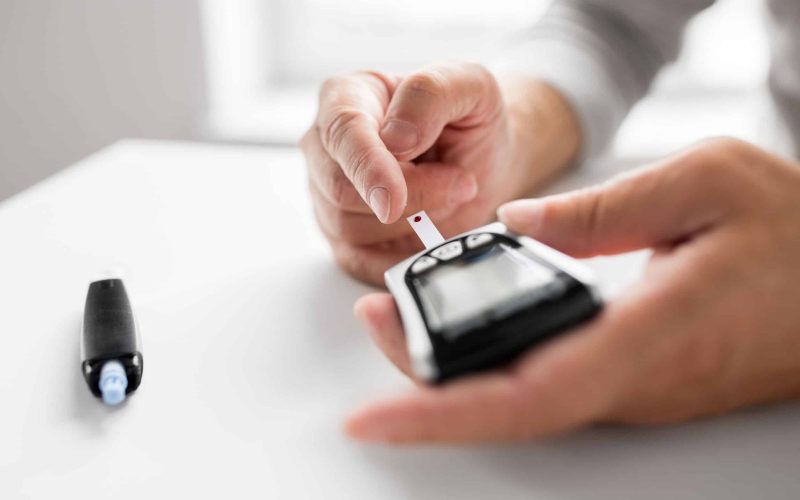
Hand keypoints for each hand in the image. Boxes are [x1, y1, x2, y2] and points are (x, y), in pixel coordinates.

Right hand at [301, 62, 580, 284]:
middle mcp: (327, 146)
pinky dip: (402, 255)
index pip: (341, 132)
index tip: (393, 197)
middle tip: (460, 184)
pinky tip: (432, 233)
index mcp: (347, 96)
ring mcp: (329, 195)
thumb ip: (430, 94)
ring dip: (411, 221)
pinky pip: (360, 260)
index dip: (367, 166)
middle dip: (408, 197)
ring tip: (449, 195)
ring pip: (350, 226)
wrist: (485, 159)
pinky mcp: (345, 238)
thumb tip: (395, 136)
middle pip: (341, 188)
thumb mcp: (471, 85)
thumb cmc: (469, 119)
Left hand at [345, 138, 799, 443]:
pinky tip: (465, 328)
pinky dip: (491, 360)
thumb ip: (606, 205)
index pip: (528, 396)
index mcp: (649, 335)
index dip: (441, 413)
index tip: (374, 417)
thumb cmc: (796, 236)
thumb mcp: (708, 181)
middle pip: (506, 405)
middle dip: (422, 374)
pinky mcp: (634, 381)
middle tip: (374, 316)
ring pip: (522, 399)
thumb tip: (517, 223)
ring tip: (399, 315)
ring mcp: (634, 390)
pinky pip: (547, 383)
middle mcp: (634, 382)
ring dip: (450, 366)